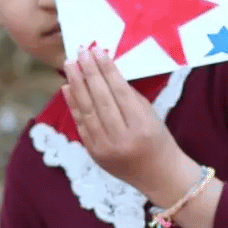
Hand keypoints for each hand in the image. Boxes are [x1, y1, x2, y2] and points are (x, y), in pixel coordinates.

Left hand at [63, 46, 200, 205]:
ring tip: (70, 65)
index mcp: (142, 126)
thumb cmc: (159, 140)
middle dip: (88, 73)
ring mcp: (105, 148)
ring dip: (76, 86)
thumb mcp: (151, 116)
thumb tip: (105, 72)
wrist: (159, 177)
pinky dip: (73, 106)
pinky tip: (67, 88)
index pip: (120, 92)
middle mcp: (122, 137)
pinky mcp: (94, 154)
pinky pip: (81, 125)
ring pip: (87, 111)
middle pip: (100, 100)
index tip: (96, 51)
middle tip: (79, 53)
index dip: (106, 70)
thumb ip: (129, 97)